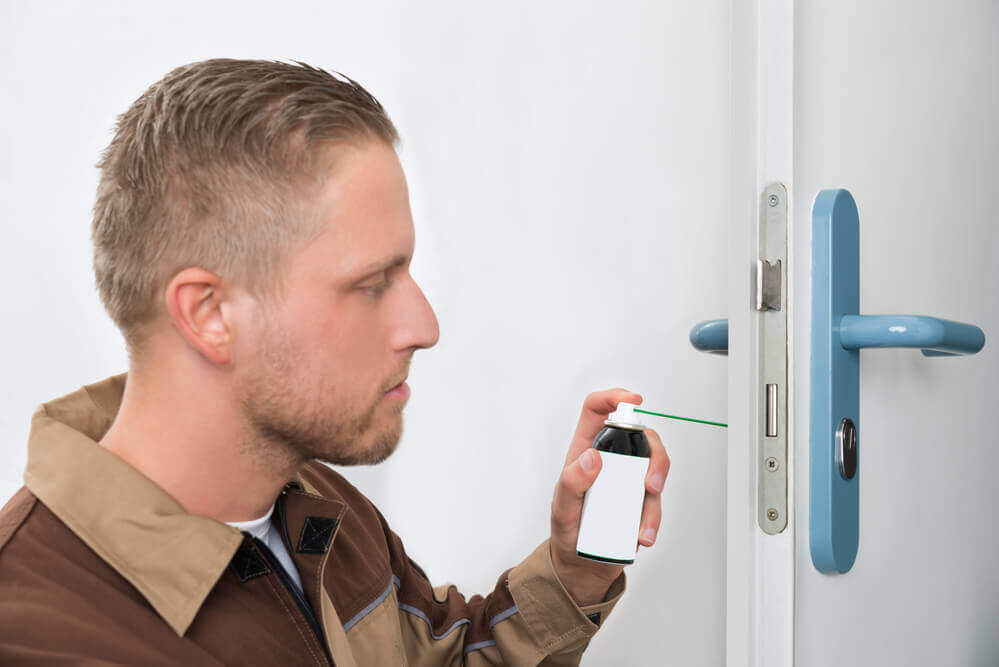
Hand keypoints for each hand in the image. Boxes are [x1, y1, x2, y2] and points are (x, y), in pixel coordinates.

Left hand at [549, 389, 670, 606]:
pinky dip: (653, 519)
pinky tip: (642, 536)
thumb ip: (572, 483)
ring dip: (657, 493)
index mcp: (585, 450)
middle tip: (651, 485)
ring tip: (642, 526)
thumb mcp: (562, 508)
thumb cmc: (567, 530)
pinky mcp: (640, 500)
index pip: (597, 410)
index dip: (614, 398)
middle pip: (640, 436)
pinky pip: (656, 500)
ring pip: (654, 466)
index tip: (634, 401)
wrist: (582, 566)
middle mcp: (610, 459)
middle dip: (655, 456)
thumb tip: (592, 457)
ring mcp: (628, 478)